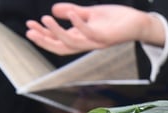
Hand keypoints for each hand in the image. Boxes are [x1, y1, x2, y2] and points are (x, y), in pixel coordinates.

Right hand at [25, 3, 164, 55]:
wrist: (138, 23)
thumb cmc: (115, 20)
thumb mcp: (90, 14)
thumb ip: (73, 12)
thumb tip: (54, 9)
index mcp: (82, 38)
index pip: (58, 42)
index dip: (43, 36)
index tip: (29, 26)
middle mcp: (88, 43)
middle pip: (62, 48)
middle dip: (45, 40)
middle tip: (29, 29)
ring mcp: (97, 42)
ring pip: (73, 43)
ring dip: (57, 33)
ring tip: (45, 19)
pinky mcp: (107, 38)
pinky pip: (90, 34)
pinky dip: (79, 25)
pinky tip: (71, 14)